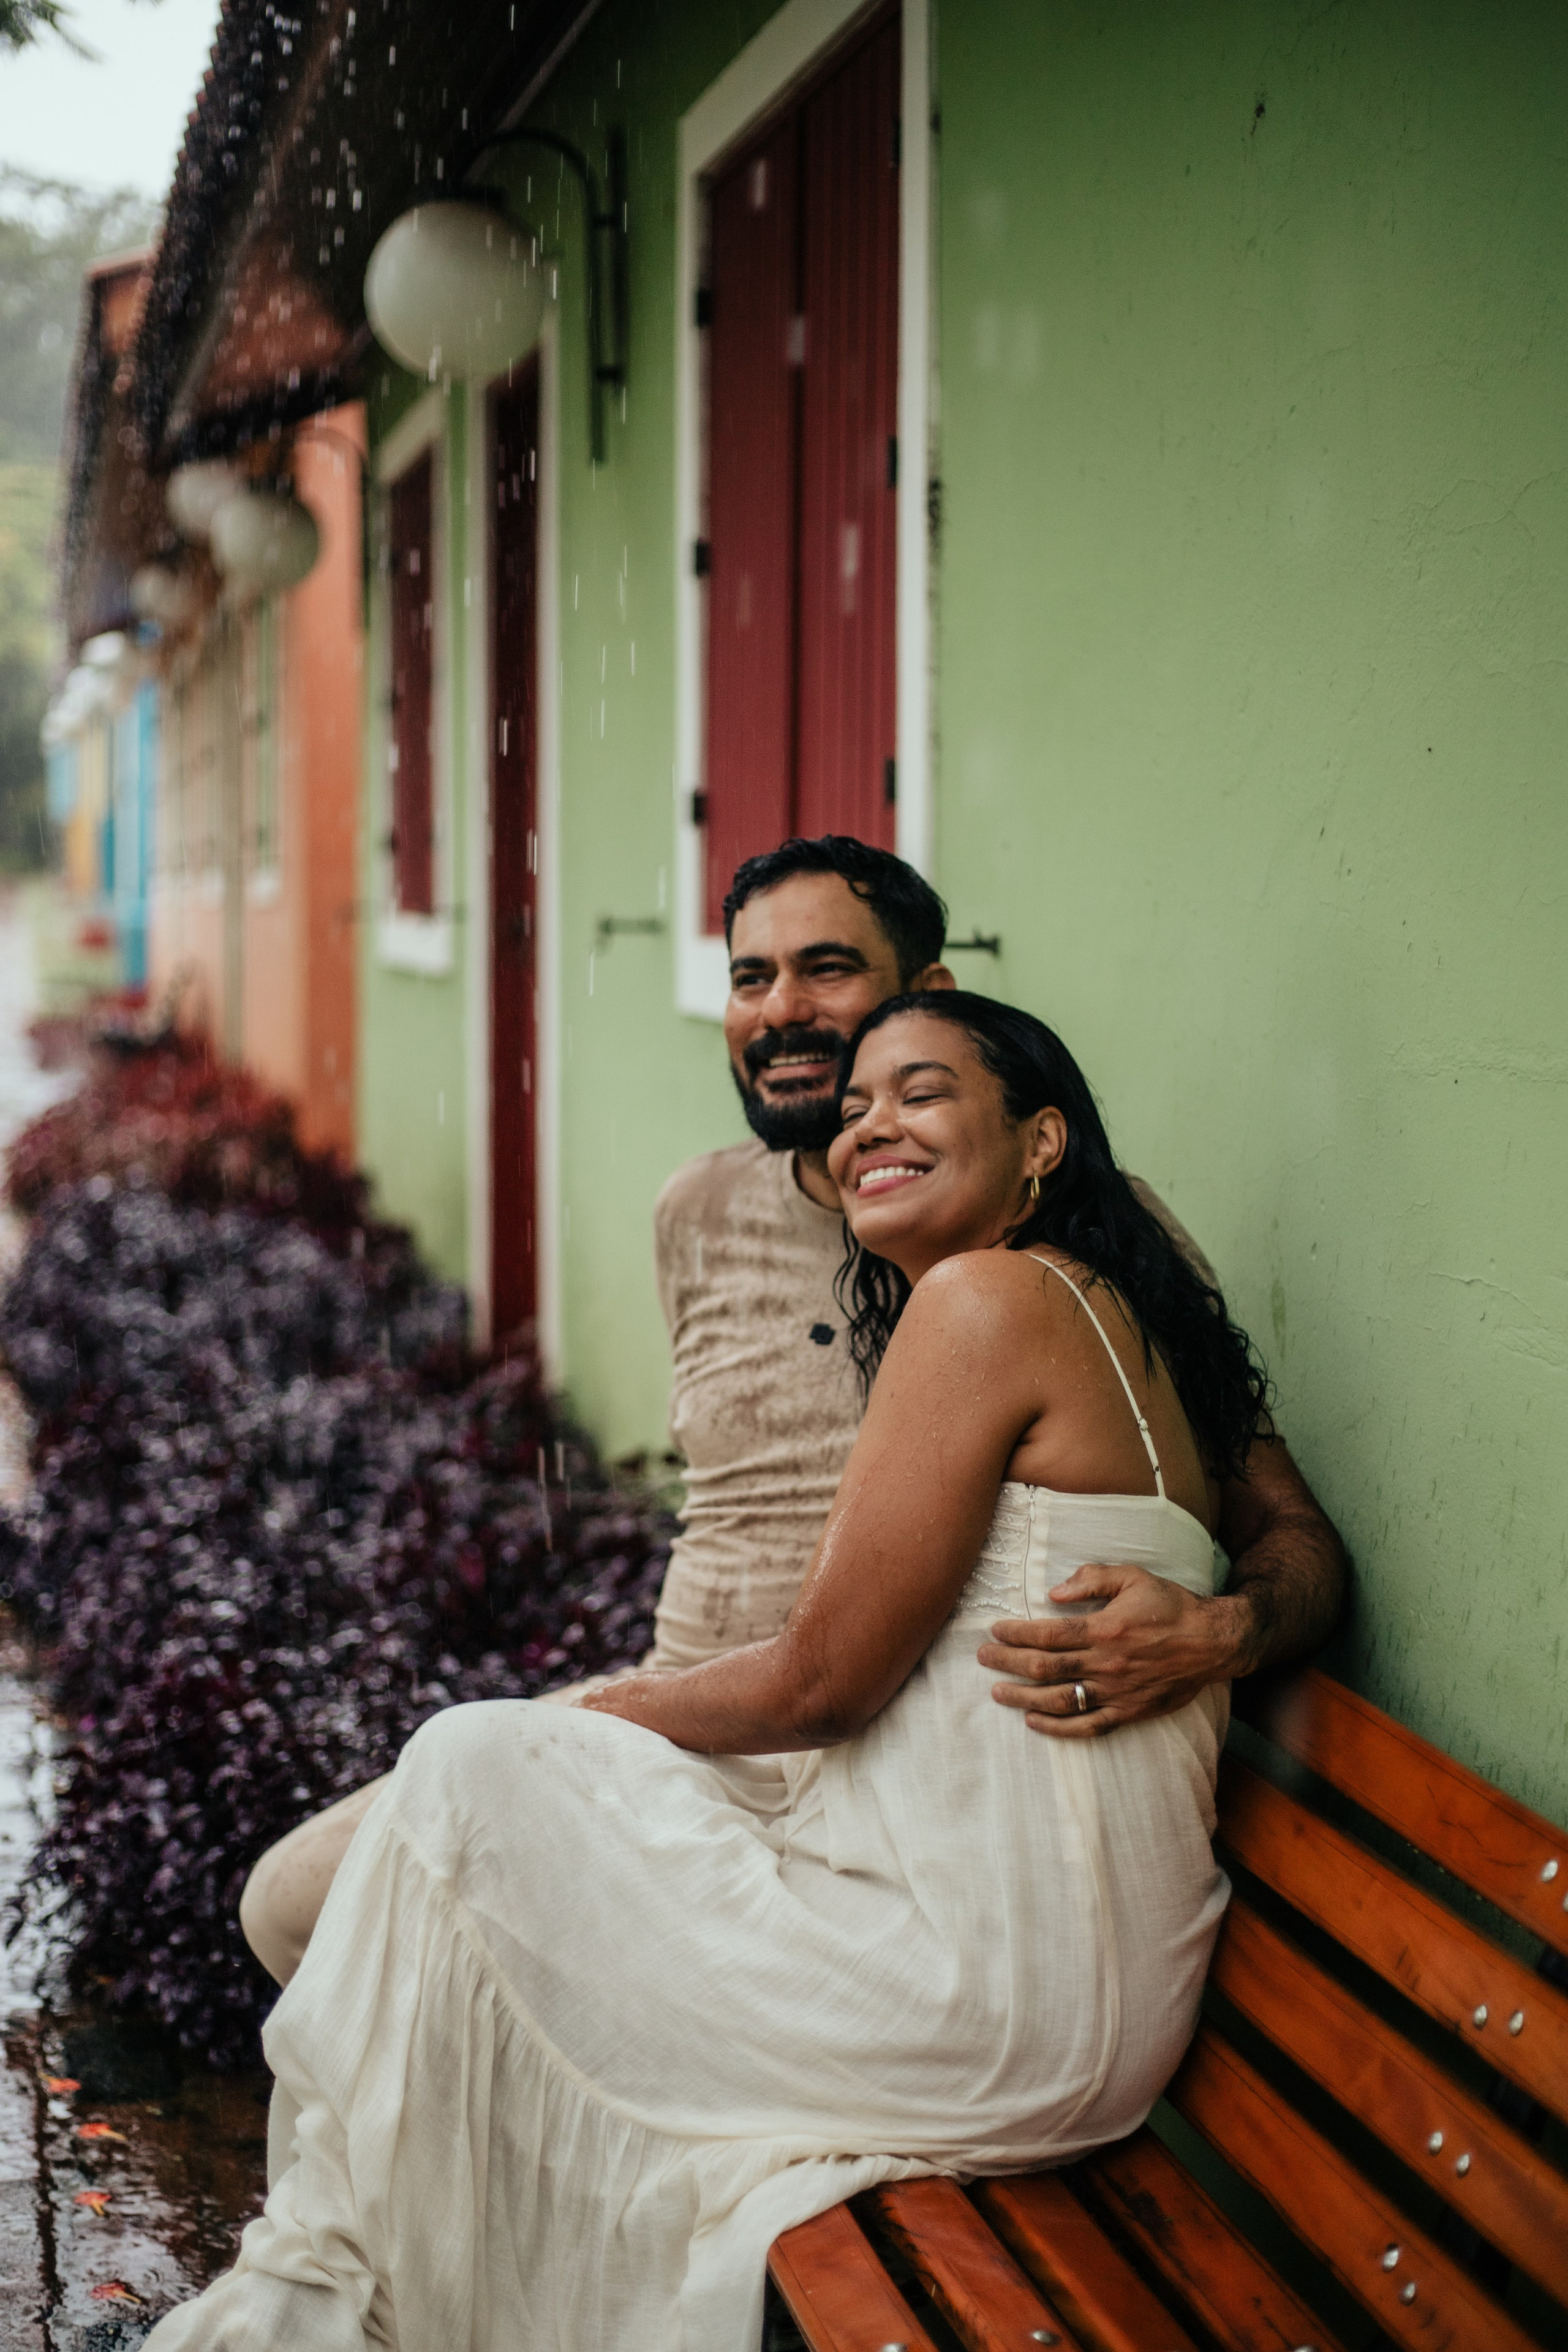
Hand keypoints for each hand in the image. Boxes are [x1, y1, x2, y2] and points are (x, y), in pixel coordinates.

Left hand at [977, 1562, 1247, 1738]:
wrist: (1212, 1642)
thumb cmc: (1171, 1605)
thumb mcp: (1133, 1576)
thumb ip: (1092, 1578)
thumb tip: (1053, 1592)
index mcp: (1104, 1628)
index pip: (1047, 1634)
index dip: (1015, 1635)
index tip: (994, 1631)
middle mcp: (1106, 1664)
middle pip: (1045, 1668)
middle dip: (1008, 1663)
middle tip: (982, 1659)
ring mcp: (1116, 1692)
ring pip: (1060, 1700)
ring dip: (1023, 1697)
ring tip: (998, 1692)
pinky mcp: (1129, 1712)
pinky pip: (1088, 1726)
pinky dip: (1058, 1728)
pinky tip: (1034, 1722)